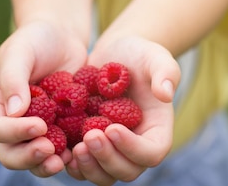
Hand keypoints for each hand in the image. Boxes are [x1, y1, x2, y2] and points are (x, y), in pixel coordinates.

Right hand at [0, 20, 87, 176]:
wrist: (63, 37)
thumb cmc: (36, 39)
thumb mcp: (21, 51)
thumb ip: (14, 78)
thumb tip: (14, 112)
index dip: (14, 133)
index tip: (39, 125)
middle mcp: (12, 122)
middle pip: (10, 153)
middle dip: (28, 156)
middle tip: (50, 150)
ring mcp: (36, 129)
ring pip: (34, 158)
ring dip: (46, 164)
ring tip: (65, 160)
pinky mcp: (60, 130)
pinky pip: (60, 151)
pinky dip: (68, 156)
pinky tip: (81, 152)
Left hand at [66, 36, 180, 185]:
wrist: (113, 54)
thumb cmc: (138, 54)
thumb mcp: (155, 56)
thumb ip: (166, 72)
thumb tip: (166, 94)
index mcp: (156, 130)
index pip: (151, 153)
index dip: (133, 148)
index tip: (113, 128)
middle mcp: (136, 146)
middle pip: (127, 170)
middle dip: (108, 159)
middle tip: (90, 136)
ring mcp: (113, 150)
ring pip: (104, 175)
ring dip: (90, 167)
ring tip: (76, 147)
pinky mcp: (91, 146)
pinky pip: (83, 167)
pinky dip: (73, 165)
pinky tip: (61, 149)